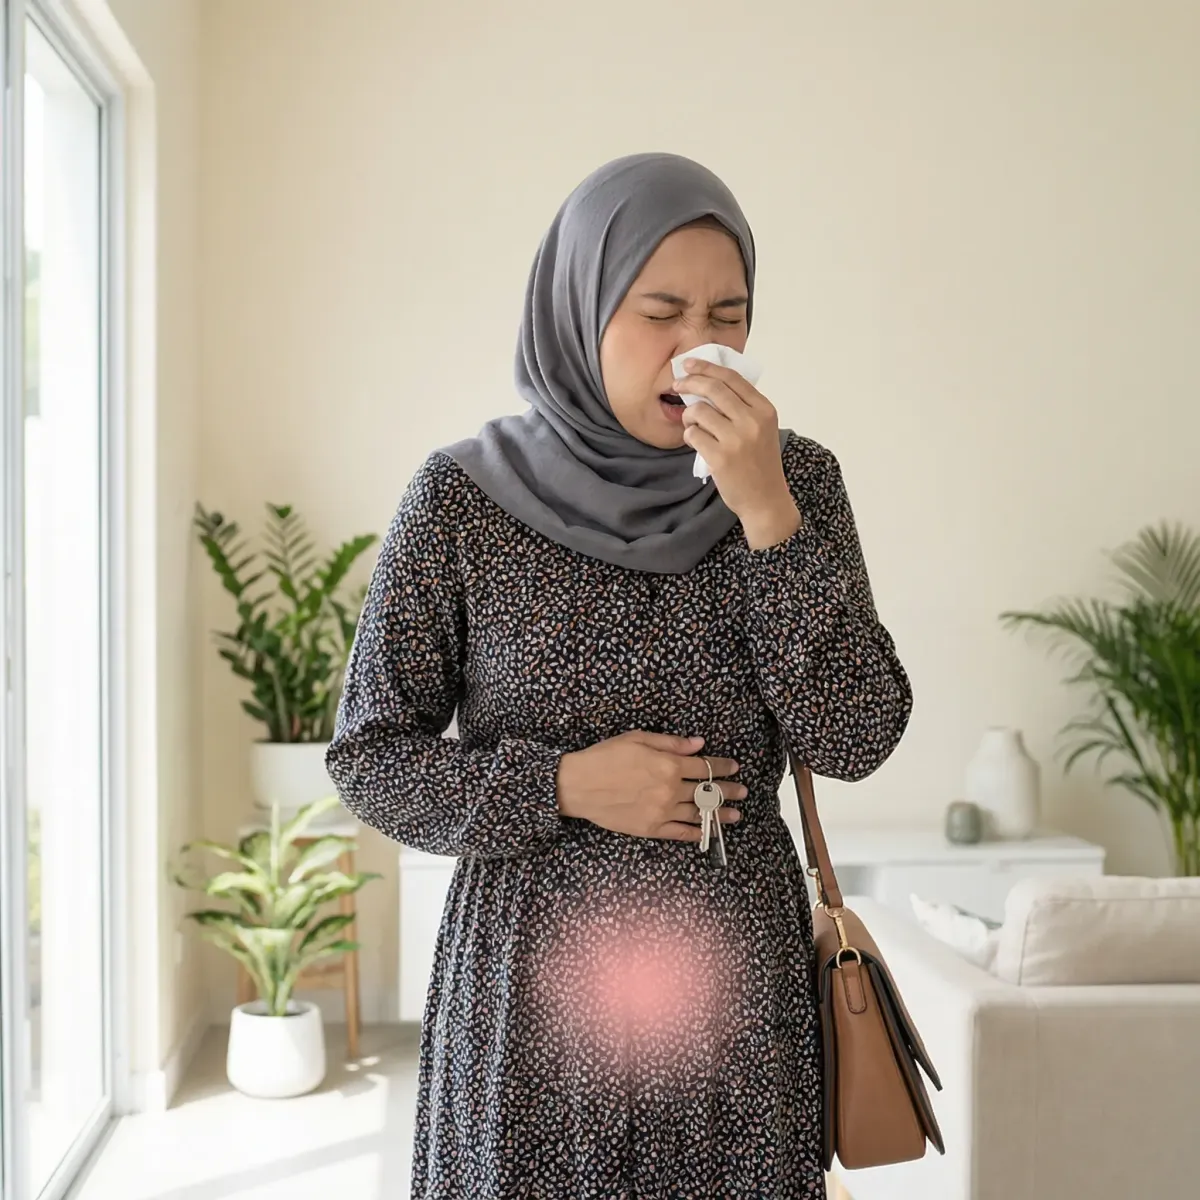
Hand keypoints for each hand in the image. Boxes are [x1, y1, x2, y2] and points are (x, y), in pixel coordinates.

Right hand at [556, 731, 745, 842]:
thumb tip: (699, 744)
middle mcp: (669, 790)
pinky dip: (696, 833)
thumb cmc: (605, 757)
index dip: (723, 767)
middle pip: (707, 792)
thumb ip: (671, 743)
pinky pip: (680, 833)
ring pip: (699, 814)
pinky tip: (707, 833)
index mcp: (668, 765)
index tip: (734, 768)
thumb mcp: (638, 739)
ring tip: (735, 816)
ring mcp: (661, 812)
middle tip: (742, 792)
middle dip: (728, 791)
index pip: (705, 767)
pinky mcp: (651, 829)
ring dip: (720, 815)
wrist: (578, 785)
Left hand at [672, 359, 802, 547]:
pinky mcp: (720, 457)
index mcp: (765, 410)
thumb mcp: (763, 429)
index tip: (690, 364)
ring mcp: (736, 440)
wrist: (766, 499)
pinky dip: (690, 435)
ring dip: (689, 415)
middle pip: (713, 388)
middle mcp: (752, 421)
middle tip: (678, 384)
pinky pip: (693, 435)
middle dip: (690, 382)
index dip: (707, 367)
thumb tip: (709, 382)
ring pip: (699, 411)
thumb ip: (744, 407)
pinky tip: (697, 442)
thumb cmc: (760, 463)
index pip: (732, 378)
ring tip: (693, 424)